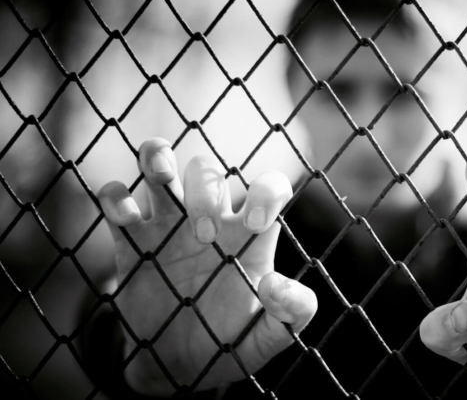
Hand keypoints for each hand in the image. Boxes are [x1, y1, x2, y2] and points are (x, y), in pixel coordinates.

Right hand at [97, 138, 316, 394]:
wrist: (181, 367)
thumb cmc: (233, 342)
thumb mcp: (270, 337)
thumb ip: (292, 312)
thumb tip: (275, 283)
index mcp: (249, 236)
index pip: (267, 188)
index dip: (266, 190)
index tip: (255, 223)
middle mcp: (211, 220)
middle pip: (208, 171)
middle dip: (205, 193)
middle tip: (203, 236)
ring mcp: (169, 227)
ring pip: (161, 166)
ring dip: (157, 158)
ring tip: (161, 176)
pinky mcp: (132, 243)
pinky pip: (117, 200)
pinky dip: (115, 197)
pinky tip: (125, 218)